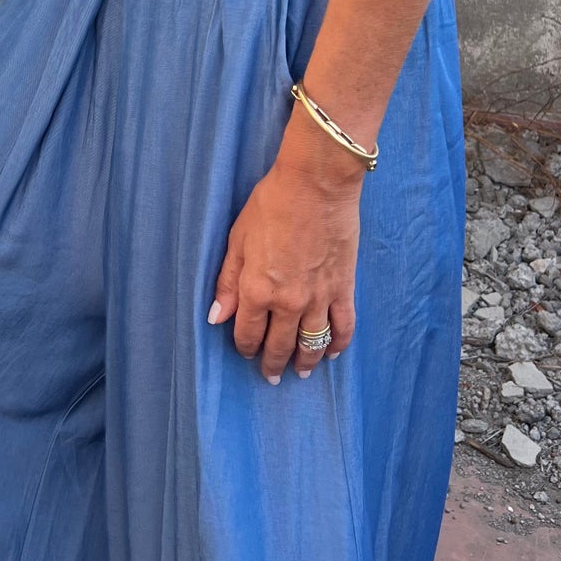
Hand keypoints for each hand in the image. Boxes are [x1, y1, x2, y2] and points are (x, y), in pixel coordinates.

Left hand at [208, 123, 363, 382]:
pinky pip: (343, 326)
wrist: (317, 184)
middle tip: (271, 376)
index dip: (245, 347)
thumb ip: (228, 282)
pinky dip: (338, 344)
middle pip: (280, 345)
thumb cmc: (271, 204)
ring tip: (299, 373)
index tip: (245, 352)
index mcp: (257, 290)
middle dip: (272, 363)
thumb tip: (216, 318)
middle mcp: (288, 302)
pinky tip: (331, 353)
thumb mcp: (238, 240)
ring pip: (311, 342)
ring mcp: (319, 297)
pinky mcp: (344, 287)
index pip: (248, 333)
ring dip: (304, 362)